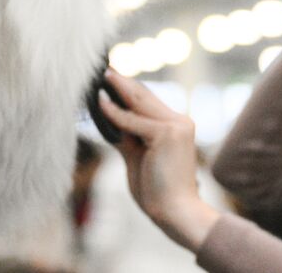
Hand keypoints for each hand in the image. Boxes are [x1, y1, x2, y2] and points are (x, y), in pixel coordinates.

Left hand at [98, 70, 219, 251]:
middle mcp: (180, 121)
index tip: (114, 78)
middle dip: (123, 83)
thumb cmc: (159, 191)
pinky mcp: (165, 134)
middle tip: (105, 69)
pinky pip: (132, 121)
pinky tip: (101, 102)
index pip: (150, 102)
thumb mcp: (139, 158)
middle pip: (145, 96)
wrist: (176, 212)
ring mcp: (175, 126)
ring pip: (140, 102)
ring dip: (119, 88)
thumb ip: (128, 138)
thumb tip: (111, 122)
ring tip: (103, 75)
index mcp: (178, 126)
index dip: (130, 89)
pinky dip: (115, 113)